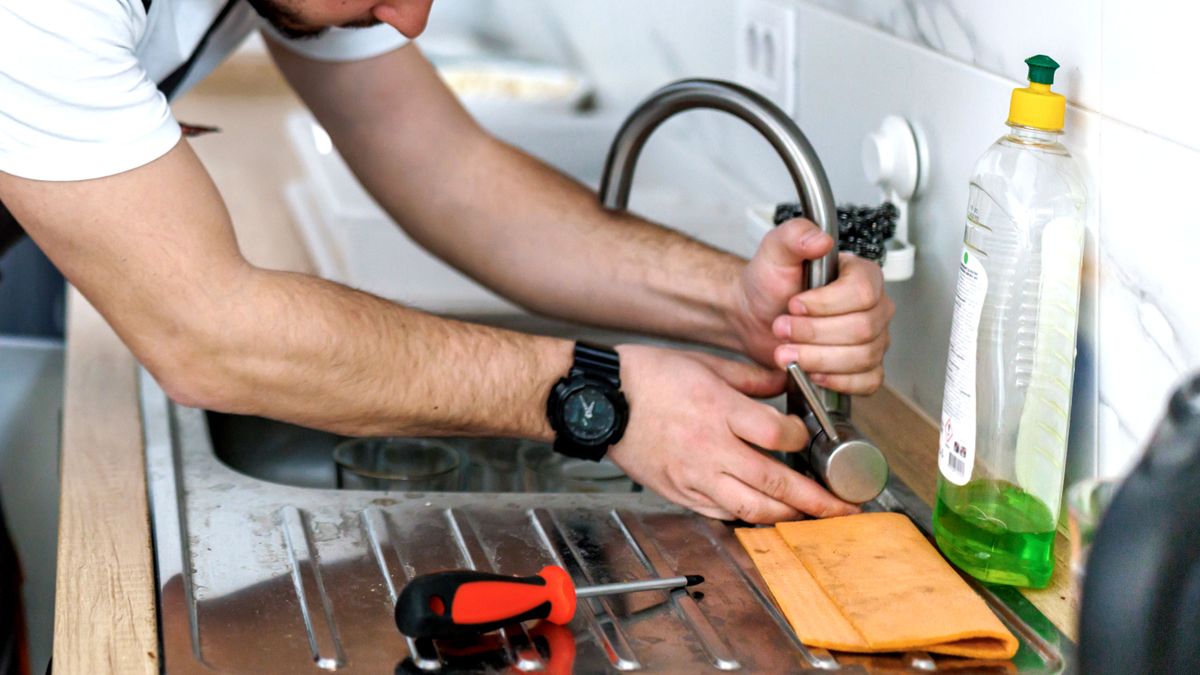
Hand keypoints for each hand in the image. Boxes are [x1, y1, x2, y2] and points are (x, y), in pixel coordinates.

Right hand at [609, 344, 858, 522]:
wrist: (599, 401)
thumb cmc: (645, 376)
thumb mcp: (704, 363)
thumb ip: (750, 377)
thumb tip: (784, 384)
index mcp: (719, 409)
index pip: (779, 435)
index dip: (804, 439)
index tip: (809, 437)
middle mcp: (710, 447)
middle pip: (775, 482)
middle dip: (816, 500)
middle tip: (844, 507)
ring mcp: (694, 476)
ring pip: (750, 509)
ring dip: (786, 516)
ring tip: (810, 518)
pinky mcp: (679, 492)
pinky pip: (720, 513)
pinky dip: (746, 517)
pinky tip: (763, 513)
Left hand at [731, 218, 894, 393]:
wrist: (755, 315)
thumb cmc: (769, 284)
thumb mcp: (774, 251)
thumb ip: (795, 235)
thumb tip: (821, 240)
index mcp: (862, 275)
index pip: (863, 292)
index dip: (826, 304)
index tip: (794, 304)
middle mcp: (874, 307)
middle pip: (862, 329)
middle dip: (814, 333)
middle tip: (782, 329)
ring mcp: (873, 339)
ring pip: (863, 357)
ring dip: (817, 358)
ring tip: (786, 351)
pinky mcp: (862, 367)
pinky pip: (867, 381)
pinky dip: (838, 381)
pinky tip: (812, 372)